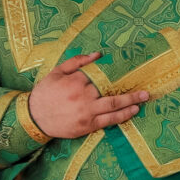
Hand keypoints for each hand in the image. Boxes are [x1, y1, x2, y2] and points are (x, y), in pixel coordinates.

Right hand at [27, 51, 148, 139]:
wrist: (34, 117)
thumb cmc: (45, 93)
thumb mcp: (57, 72)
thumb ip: (76, 62)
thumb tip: (98, 54)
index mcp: (75, 81)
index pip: (100, 75)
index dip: (116, 73)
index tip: (130, 71)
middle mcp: (83, 96)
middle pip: (111, 90)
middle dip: (129, 89)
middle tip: (145, 88)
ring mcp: (86, 112)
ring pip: (114, 106)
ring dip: (131, 102)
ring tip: (143, 98)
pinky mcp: (87, 125)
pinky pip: (109, 120)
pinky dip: (123, 115)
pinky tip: (133, 111)